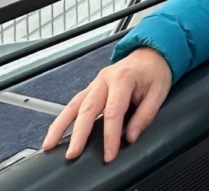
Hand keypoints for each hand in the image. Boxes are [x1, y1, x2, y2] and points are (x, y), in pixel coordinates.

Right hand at [42, 47, 171, 161]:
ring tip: (49, 144)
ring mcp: (96, 83)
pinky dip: (64, 118)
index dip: (111, 135)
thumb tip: (130, 137)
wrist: (151, 53)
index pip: (114, 112)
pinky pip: (75, 103)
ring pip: (74, 105)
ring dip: (60, 125)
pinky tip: (56, 131)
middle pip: (88, 108)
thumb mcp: (159, 92)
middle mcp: (105, 79)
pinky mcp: (92, 88)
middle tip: (73, 153)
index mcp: (123, 78)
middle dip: (79, 133)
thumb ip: (145, 115)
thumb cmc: (155, 72)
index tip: (109, 154)